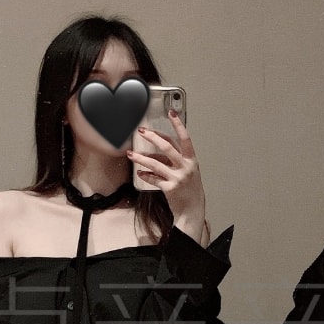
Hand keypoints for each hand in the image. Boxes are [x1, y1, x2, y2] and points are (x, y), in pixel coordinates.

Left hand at [125, 111, 205, 227]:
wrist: (192, 209)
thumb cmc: (190, 190)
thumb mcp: (188, 172)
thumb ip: (175, 160)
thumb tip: (156, 152)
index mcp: (191, 160)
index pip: (185, 138)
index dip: (178, 125)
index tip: (171, 113)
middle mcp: (186, 167)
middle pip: (167, 147)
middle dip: (153, 137)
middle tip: (141, 131)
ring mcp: (178, 178)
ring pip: (155, 163)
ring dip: (141, 158)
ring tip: (131, 154)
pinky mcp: (169, 188)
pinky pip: (153, 178)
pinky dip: (145, 175)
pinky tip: (140, 174)